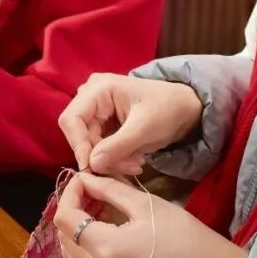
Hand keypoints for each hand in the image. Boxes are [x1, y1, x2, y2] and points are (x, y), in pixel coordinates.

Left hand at [55, 172, 248, 257]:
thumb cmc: (183, 235)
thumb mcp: (146, 204)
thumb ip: (110, 190)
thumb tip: (86, 178)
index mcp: (106, 248)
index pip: (65, 218)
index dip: (69, 193)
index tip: (83, 178)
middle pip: (62, 237)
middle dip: (71, 208)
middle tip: (90, 188)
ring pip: (71, 252)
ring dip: (76, 226)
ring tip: (97, 204)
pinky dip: (85, 243)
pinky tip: (103, 225)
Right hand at [58, 74, 202, 174]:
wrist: (185, 109)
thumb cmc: (167, 109)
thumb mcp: (145, 128)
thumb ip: (118, 146)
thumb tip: (92, 164)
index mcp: (99, 89)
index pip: (71, 119)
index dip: (78, 145)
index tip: (93, 168)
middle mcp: (92, 97)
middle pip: (79, 134)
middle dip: (101, 156)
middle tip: (128, 168)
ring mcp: (96, 111)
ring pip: (89, 144)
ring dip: (111, 160)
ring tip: (136, 164)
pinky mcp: (103, 124)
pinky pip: (98, 147)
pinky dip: (115, 158)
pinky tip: (134, 160)